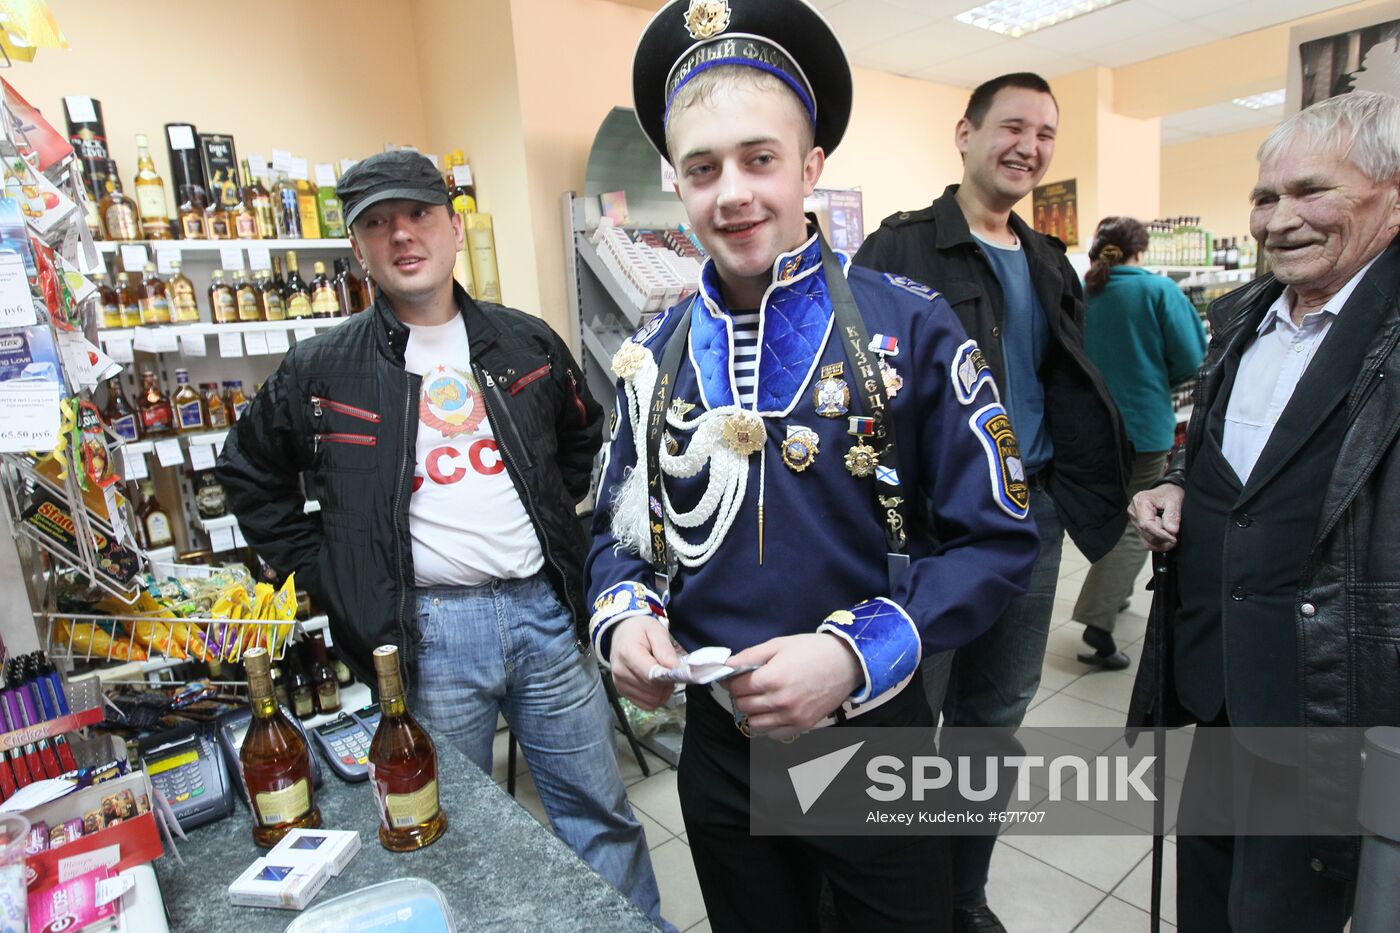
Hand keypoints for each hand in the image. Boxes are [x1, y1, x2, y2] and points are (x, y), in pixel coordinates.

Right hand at [608, 616, 678, 710]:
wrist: (621, 632)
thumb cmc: (639, 630)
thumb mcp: (655, 630)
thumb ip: (665, 650)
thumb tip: (675, 669)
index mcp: (628, 653)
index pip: (651, 675)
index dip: (668, 677)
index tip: (679, 673)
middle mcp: (621, 671)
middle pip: (653, 690)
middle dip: (667, 684)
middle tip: (671, 671)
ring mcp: (620, 684)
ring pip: (652, 700)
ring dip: (663, 692)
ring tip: (663, 677)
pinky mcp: (622, 692)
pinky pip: (646, 704)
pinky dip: (656, 698)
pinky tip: (656, 685)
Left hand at [725, 634, 862, 739]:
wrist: (847, 663)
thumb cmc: (812, 650)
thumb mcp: (778, 645)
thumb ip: (749, 656)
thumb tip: (726, 666)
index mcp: (772, 679)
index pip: (736, 688)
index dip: (732, 681)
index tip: (735, 677)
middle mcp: (779, 702)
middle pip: (743, 706)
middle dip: (741, 695)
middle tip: (749, 685)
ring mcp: (791, 717)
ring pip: (755, 723)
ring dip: (753, 711)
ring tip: (762, 698)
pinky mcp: (803, 725)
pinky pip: (773, 733)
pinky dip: (769, 724)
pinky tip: (774, 710)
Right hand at [1130, 484, 1184, 551]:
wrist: (1166, 492)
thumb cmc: (1169, 493)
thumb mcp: (1174, 500)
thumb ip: (1172, 515)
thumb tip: (1171, 530)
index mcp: (1140, 502)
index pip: (1147, 524)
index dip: (1161, 534)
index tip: (1173, 538)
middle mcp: (1134, 512)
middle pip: (1146, 533)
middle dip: (1163, 538)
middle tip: (1175, 536)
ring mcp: (1134, 520)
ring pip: (1146, 540)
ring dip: (1161, 543)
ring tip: (1172, 538)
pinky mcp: (1138, 527)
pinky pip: (1146, 541)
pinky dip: (1158, 543)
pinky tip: (1166, 540)